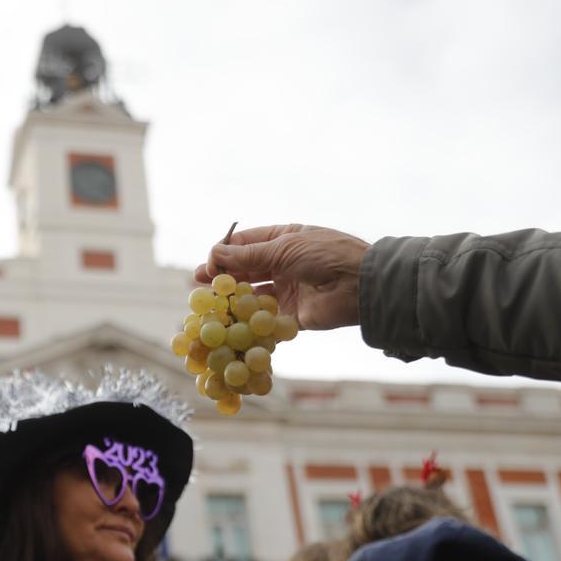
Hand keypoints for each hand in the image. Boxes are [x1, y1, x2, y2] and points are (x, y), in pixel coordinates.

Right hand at [194, 225, 369, 330]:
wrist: (360, 285)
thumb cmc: (325, 255)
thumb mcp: (283, 248)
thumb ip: (248, 255)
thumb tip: (215, 253)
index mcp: (283, 240)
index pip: (245, 243)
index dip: (224, 252)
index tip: (209, 264)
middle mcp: (283, 264)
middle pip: (245, 269)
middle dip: (223, 275)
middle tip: (199, 282)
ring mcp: (287, 290)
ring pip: (252, 293)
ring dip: (232, 296)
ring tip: (211, 301)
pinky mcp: (292, 315)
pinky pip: (265, 318)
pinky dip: (249, 319)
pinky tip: (231, 320)